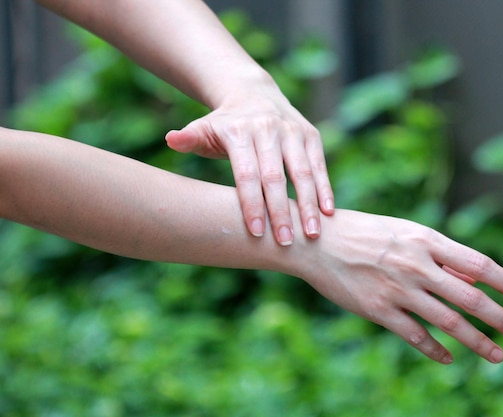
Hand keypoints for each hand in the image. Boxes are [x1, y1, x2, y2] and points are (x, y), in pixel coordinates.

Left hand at [165, 90, 333, 245]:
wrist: (254, 93)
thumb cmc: (226, 124)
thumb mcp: (205, 128)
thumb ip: (190, 138)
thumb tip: (171, 139)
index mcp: (240, 132)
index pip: (247, 174)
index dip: (252, 204)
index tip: (257, 233)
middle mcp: (268, 129)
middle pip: (276, 177)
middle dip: (281, 212)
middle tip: (286, 242)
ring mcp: (292, 131)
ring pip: (303, 172)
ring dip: (309, 205)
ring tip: (312, 234)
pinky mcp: (311, 135)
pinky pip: (319, 165)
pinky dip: (325, 189)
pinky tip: (328, 213)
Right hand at [296, 210, 502, 363]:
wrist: (316, 241)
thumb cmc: (362, 232)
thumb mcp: (402, 232)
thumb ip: (437, 256)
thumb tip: (471, 282)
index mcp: (425, 240)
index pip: (478, 264)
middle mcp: (416, 265)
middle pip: (469, 298)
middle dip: (501, 318)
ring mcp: (397, 290)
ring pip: (448, 322)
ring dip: (478, 342)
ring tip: (498, 355)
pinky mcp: (378, 310)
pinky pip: (415, 336)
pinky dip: (435, 350)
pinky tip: (449, 359)